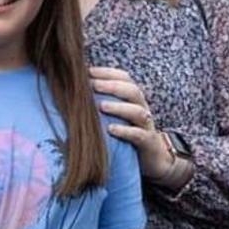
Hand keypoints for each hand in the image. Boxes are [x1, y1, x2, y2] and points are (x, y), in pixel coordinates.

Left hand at [89, 66, 176, 183]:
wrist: (152, 157)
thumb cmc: (127, 131)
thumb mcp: (115, 113)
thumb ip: (102, 100)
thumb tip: (76, 88)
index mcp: (133, 98)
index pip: (124, 78)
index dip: (108, 72)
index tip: (88, 71)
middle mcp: (141, 108)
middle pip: (132, 90)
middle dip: (112, 86)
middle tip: (93, 85)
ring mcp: (146, 125)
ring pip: (138, 111)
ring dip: (119, 107)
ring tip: (101, 106)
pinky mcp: (148, 143)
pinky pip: (139, 135)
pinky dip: (125, 131)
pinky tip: (111, 129)